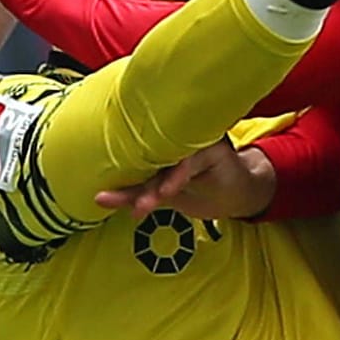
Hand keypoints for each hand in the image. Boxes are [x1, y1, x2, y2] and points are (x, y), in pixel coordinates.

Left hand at [94, 140, 275, 220]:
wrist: (241, 193)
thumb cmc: (199, 186)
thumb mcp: (162, 194)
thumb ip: (135, 193)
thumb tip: (98, 198)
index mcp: (161, 140)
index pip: (134, 153)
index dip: (116, 171)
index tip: (100, 194)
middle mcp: (177, 134)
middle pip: (148, 154)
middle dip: (133, 183)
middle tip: (112, 201)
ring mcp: (196, 138)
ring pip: (169, 159)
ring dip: (155, 185)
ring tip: (143, 205)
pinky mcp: (216, 147)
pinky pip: (193, 160)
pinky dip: (178, 176)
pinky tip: (167, 190)